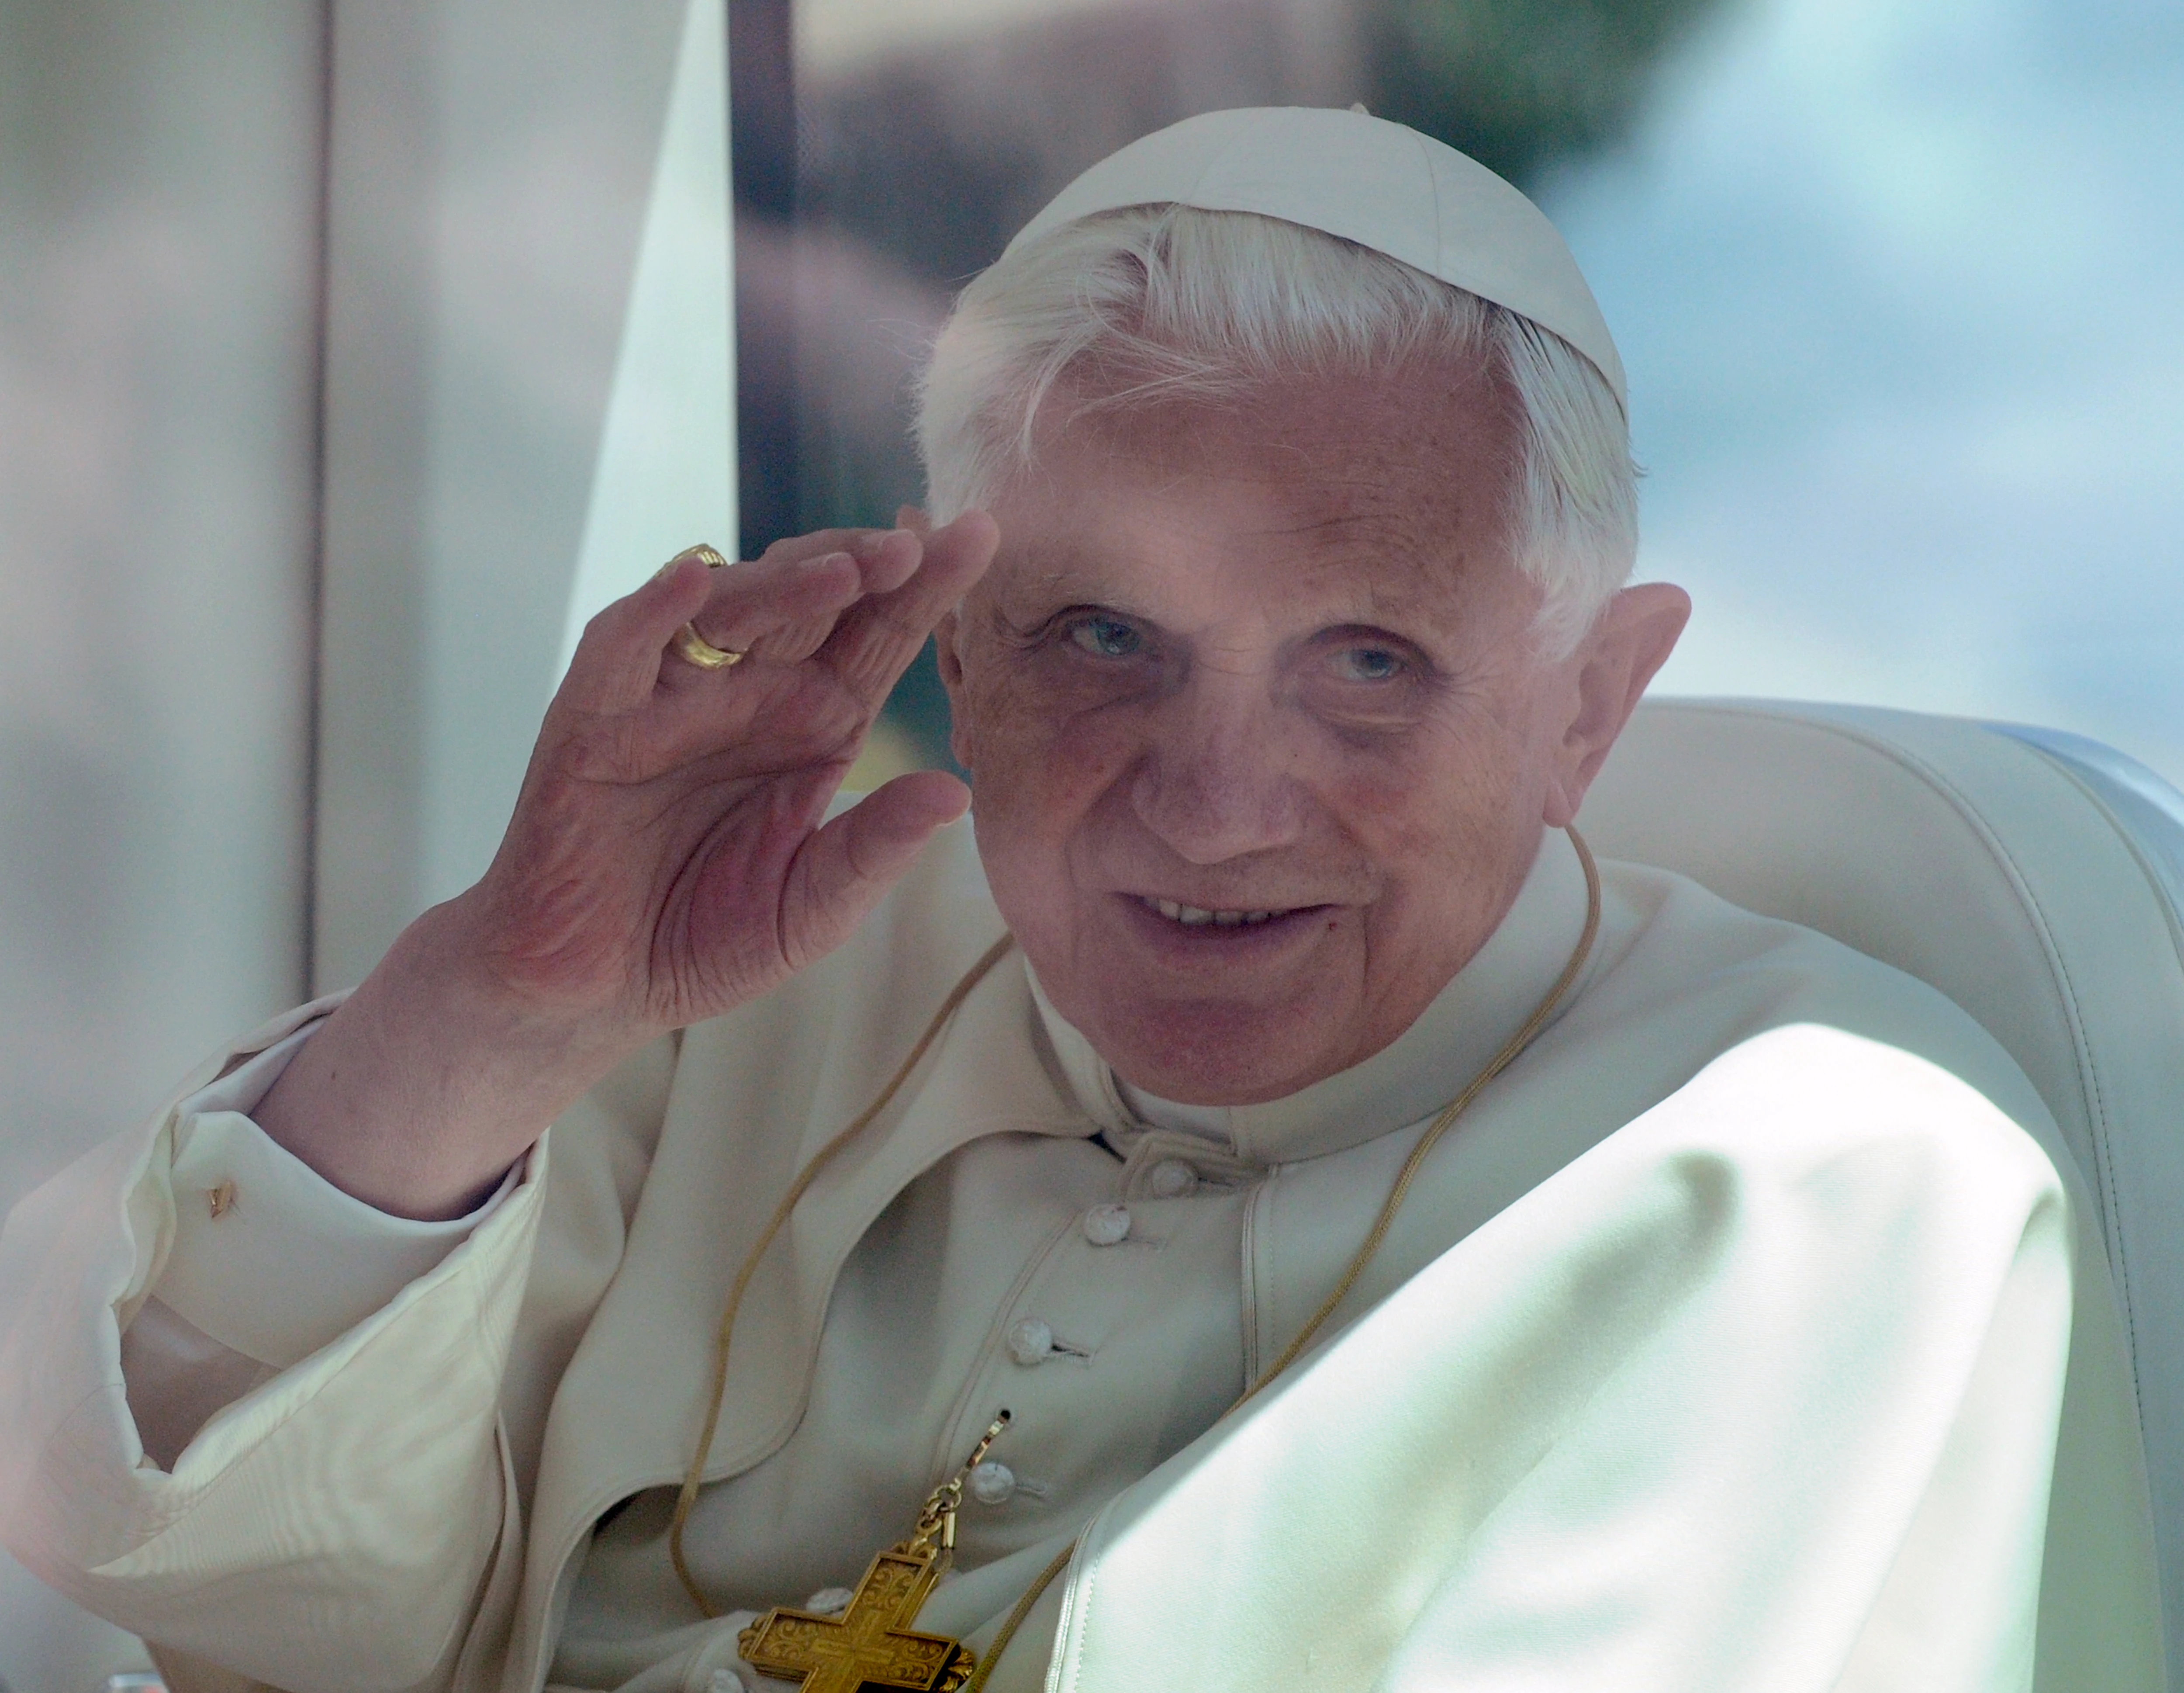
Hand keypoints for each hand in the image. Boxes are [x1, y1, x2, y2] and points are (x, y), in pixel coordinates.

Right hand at [475, 514, 995, 1028]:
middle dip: (863, 563)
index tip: (979, 537)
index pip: (878, 637)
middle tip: (914, 544)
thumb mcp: (812, 907)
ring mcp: (668, 696)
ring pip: (728, 607)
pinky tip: (693, 580)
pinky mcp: (591, 718)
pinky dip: (653, 609)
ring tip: (845, 570)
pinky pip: (621, 645)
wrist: (593, 990)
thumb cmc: (702, 941)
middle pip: (813, 601)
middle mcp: (748, 693)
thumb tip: (955, 793)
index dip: (926, 588)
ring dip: (783, 581)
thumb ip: (874, 848)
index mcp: (814, 724)